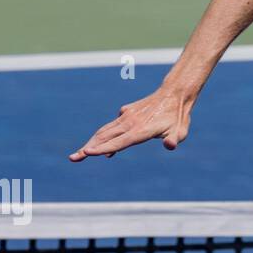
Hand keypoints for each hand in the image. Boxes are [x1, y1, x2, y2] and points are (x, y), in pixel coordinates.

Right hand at [70, 86, 192, 161]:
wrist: (175, 93)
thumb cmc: (178, 116)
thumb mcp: (180, 131)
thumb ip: (173, 139)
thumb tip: (170, 146)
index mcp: (141, 130)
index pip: (118, 143)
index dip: (102, 149)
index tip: (87, 154)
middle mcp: (130, 123)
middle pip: (105, 138)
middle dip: (88, 149)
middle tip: (73, 158)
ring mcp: (126, 116)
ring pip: (104, 131)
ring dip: (91, 143)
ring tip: (80, 154)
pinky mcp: (126, 113)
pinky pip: (112, 127)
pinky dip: (103, 137)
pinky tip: (102, 148)